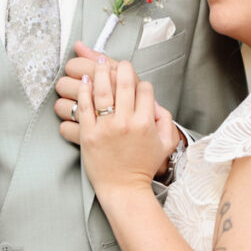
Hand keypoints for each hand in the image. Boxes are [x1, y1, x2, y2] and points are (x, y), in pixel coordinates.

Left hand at [56, 43, 180, 169]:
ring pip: (103, 90)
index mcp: (145, 122)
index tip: (138, 85)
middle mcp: (126, 122)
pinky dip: (84, 90)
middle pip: (124, 84)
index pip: (144, 90)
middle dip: (123, 68)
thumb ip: (166, 120)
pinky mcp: (89, 134)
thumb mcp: (166, 144)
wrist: (123, 188)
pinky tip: (85, 80)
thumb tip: (155, 102)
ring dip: (101, 72)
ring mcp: (106, 127)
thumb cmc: (143, 166)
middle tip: (119, 63)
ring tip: (99, 62)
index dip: (142, 84)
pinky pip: (85, 106)